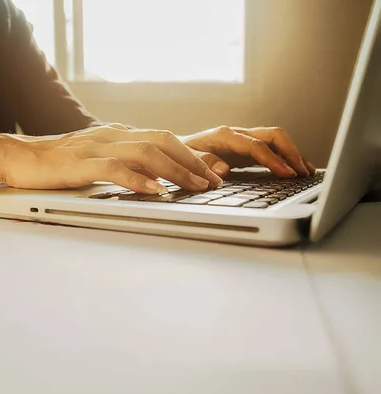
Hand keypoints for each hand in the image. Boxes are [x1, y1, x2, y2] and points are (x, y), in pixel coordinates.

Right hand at [0, 124, 222, 193]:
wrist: (18, 157)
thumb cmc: (56, 163)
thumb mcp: (95, 160)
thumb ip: (122, 165)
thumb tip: (153, 180)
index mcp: (116, 135)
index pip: (162, 139)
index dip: (191, 155)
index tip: (211, 172)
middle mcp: (111, 136)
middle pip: (162, 141)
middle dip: (192, 161)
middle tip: (214, 181)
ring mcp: (96, 148)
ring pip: (146, 153)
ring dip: (176, 170)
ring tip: (196, 186)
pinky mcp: (80, 164)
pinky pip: (116, 169)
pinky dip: (140, 180)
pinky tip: (157, 192)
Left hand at [182, 126, 316, 177]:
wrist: (170, 151)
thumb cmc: (177, 156)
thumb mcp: (185, 160)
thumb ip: (203, 163)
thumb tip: (223, 169)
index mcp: (224, 135)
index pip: (256, 146)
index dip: (274, 160)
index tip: (287, 174)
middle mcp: (236, 134)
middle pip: (273, 136)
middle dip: (291, 152)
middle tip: (304, 172)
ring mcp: (242, 141)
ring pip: (275, 141)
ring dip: (292, 154)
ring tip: (307, 172)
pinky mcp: (244, 150)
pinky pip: (270, 150)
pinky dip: (285, 159)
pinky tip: (296, 171)